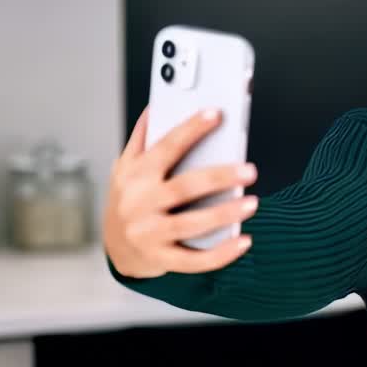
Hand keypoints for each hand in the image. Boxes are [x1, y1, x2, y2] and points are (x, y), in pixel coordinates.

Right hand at [103, 107, 258, 278]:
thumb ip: (141, 139)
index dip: (190, 129)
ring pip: (191, 225)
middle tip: (250, 170)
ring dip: (224, 214)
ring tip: (252, 203)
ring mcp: (149, 234)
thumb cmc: (128, 200)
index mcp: (136, 175)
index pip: (166, 147)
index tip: (216, 114)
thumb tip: (157, 106)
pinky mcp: (160, 259)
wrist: (114, 248)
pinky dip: (221, 254)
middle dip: (218, 178)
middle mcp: (140, 203)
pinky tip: (244, 241)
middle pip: (183, 188)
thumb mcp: (125, 167)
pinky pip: (194, 260)